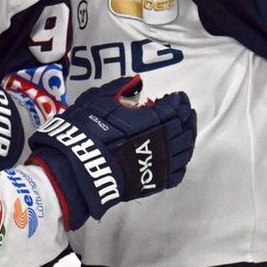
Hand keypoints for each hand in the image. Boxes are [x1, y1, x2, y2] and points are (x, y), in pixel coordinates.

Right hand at [28, 77, 196, 229]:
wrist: (79, 166)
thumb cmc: (87, 130)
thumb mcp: (100, 98)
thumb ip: (121, 89)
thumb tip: (134, 84)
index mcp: (153, 120)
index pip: (175, 108)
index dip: (178, 102)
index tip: (177, 97)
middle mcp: (162, 142)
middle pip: (184, 129)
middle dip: (187, 118)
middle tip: (186, 112)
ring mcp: (159, 164)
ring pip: (184, 152)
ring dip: (187, 140)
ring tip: (186, 132)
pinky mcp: (153, 183)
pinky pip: (176, 174)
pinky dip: (180, 164)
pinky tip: (178, 158)